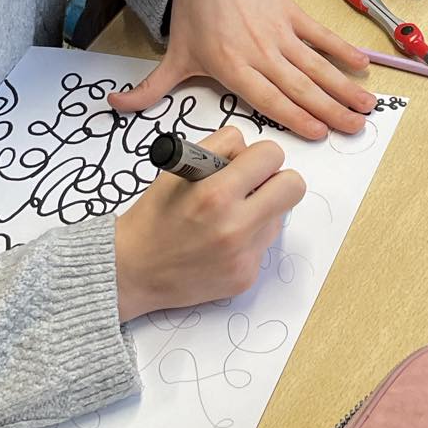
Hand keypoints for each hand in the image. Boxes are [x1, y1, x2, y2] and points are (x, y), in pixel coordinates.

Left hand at [108, 0, 373, 140]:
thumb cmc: (193, 16)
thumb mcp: (173, 56)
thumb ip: (149, 90)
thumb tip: (114, 109)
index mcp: (231, 67)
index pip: (267, 98)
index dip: (294, 116)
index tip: (319, 133)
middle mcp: (259, 52)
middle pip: (298, 86)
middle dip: (329, 109)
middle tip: (354, 129)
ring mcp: (278, 32)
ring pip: (314, 65)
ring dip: (342, 86)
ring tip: (365, 107)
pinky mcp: (291, 14)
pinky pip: (319, 35)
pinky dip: (341, 49)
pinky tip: (361, 66)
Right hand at [113, 127, 304, 320]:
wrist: (134, 270)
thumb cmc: (154, 215)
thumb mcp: (178, 169)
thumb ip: (219, 149)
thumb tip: (252, 152)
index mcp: (215, 194)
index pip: (272, 155)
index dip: (260, 155)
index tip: (248, 163)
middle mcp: (235, 228)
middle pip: (294, 187)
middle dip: (276, 180)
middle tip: (253, 186)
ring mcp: (243, 257)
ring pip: (280, 216)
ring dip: (262, 211)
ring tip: (227, 217)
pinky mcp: (246, 277)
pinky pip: (265, 245)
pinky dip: (249, 239)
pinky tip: (221, 243)